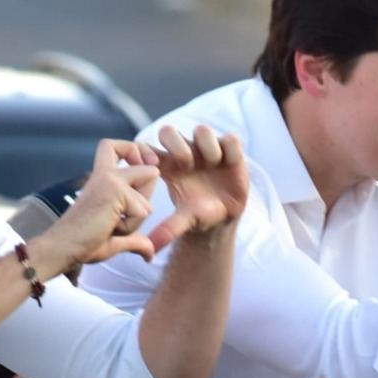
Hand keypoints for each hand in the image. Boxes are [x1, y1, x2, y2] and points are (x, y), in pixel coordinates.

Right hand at [31, 140, 158, 269]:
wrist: (63, 248)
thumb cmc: (83, 242)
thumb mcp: (116, 238)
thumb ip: (136, 239)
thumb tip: (151, 254)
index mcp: (101, 177)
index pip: (115, 146)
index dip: (135, 149)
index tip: (143, 163)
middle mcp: (106, 174)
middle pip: (150, 170)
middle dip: (148, 197)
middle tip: (122, 215)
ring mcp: (111, 180)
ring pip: (148, 198)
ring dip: (136, 220)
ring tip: (112, 225)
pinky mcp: (115, 190)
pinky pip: (142, 212)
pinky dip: (131, 227)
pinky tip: (110, 228)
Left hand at [144, 124, 247, 251]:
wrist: (225, 216)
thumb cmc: (200, 214)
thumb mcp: (185, 220)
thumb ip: (169, 229)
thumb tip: (151, 247)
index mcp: (167, 166)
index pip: (146, 147)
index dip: (146, 153)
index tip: (155, 170)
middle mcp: (185, 153)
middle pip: (169, 131)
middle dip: (177, 146)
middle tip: (186, 166)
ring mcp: (207, 150)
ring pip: (202, 130)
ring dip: (205, 146)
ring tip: (212, 164)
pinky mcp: (230, 151)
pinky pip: (230, 139)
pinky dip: (229, 148)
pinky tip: (228, 164)